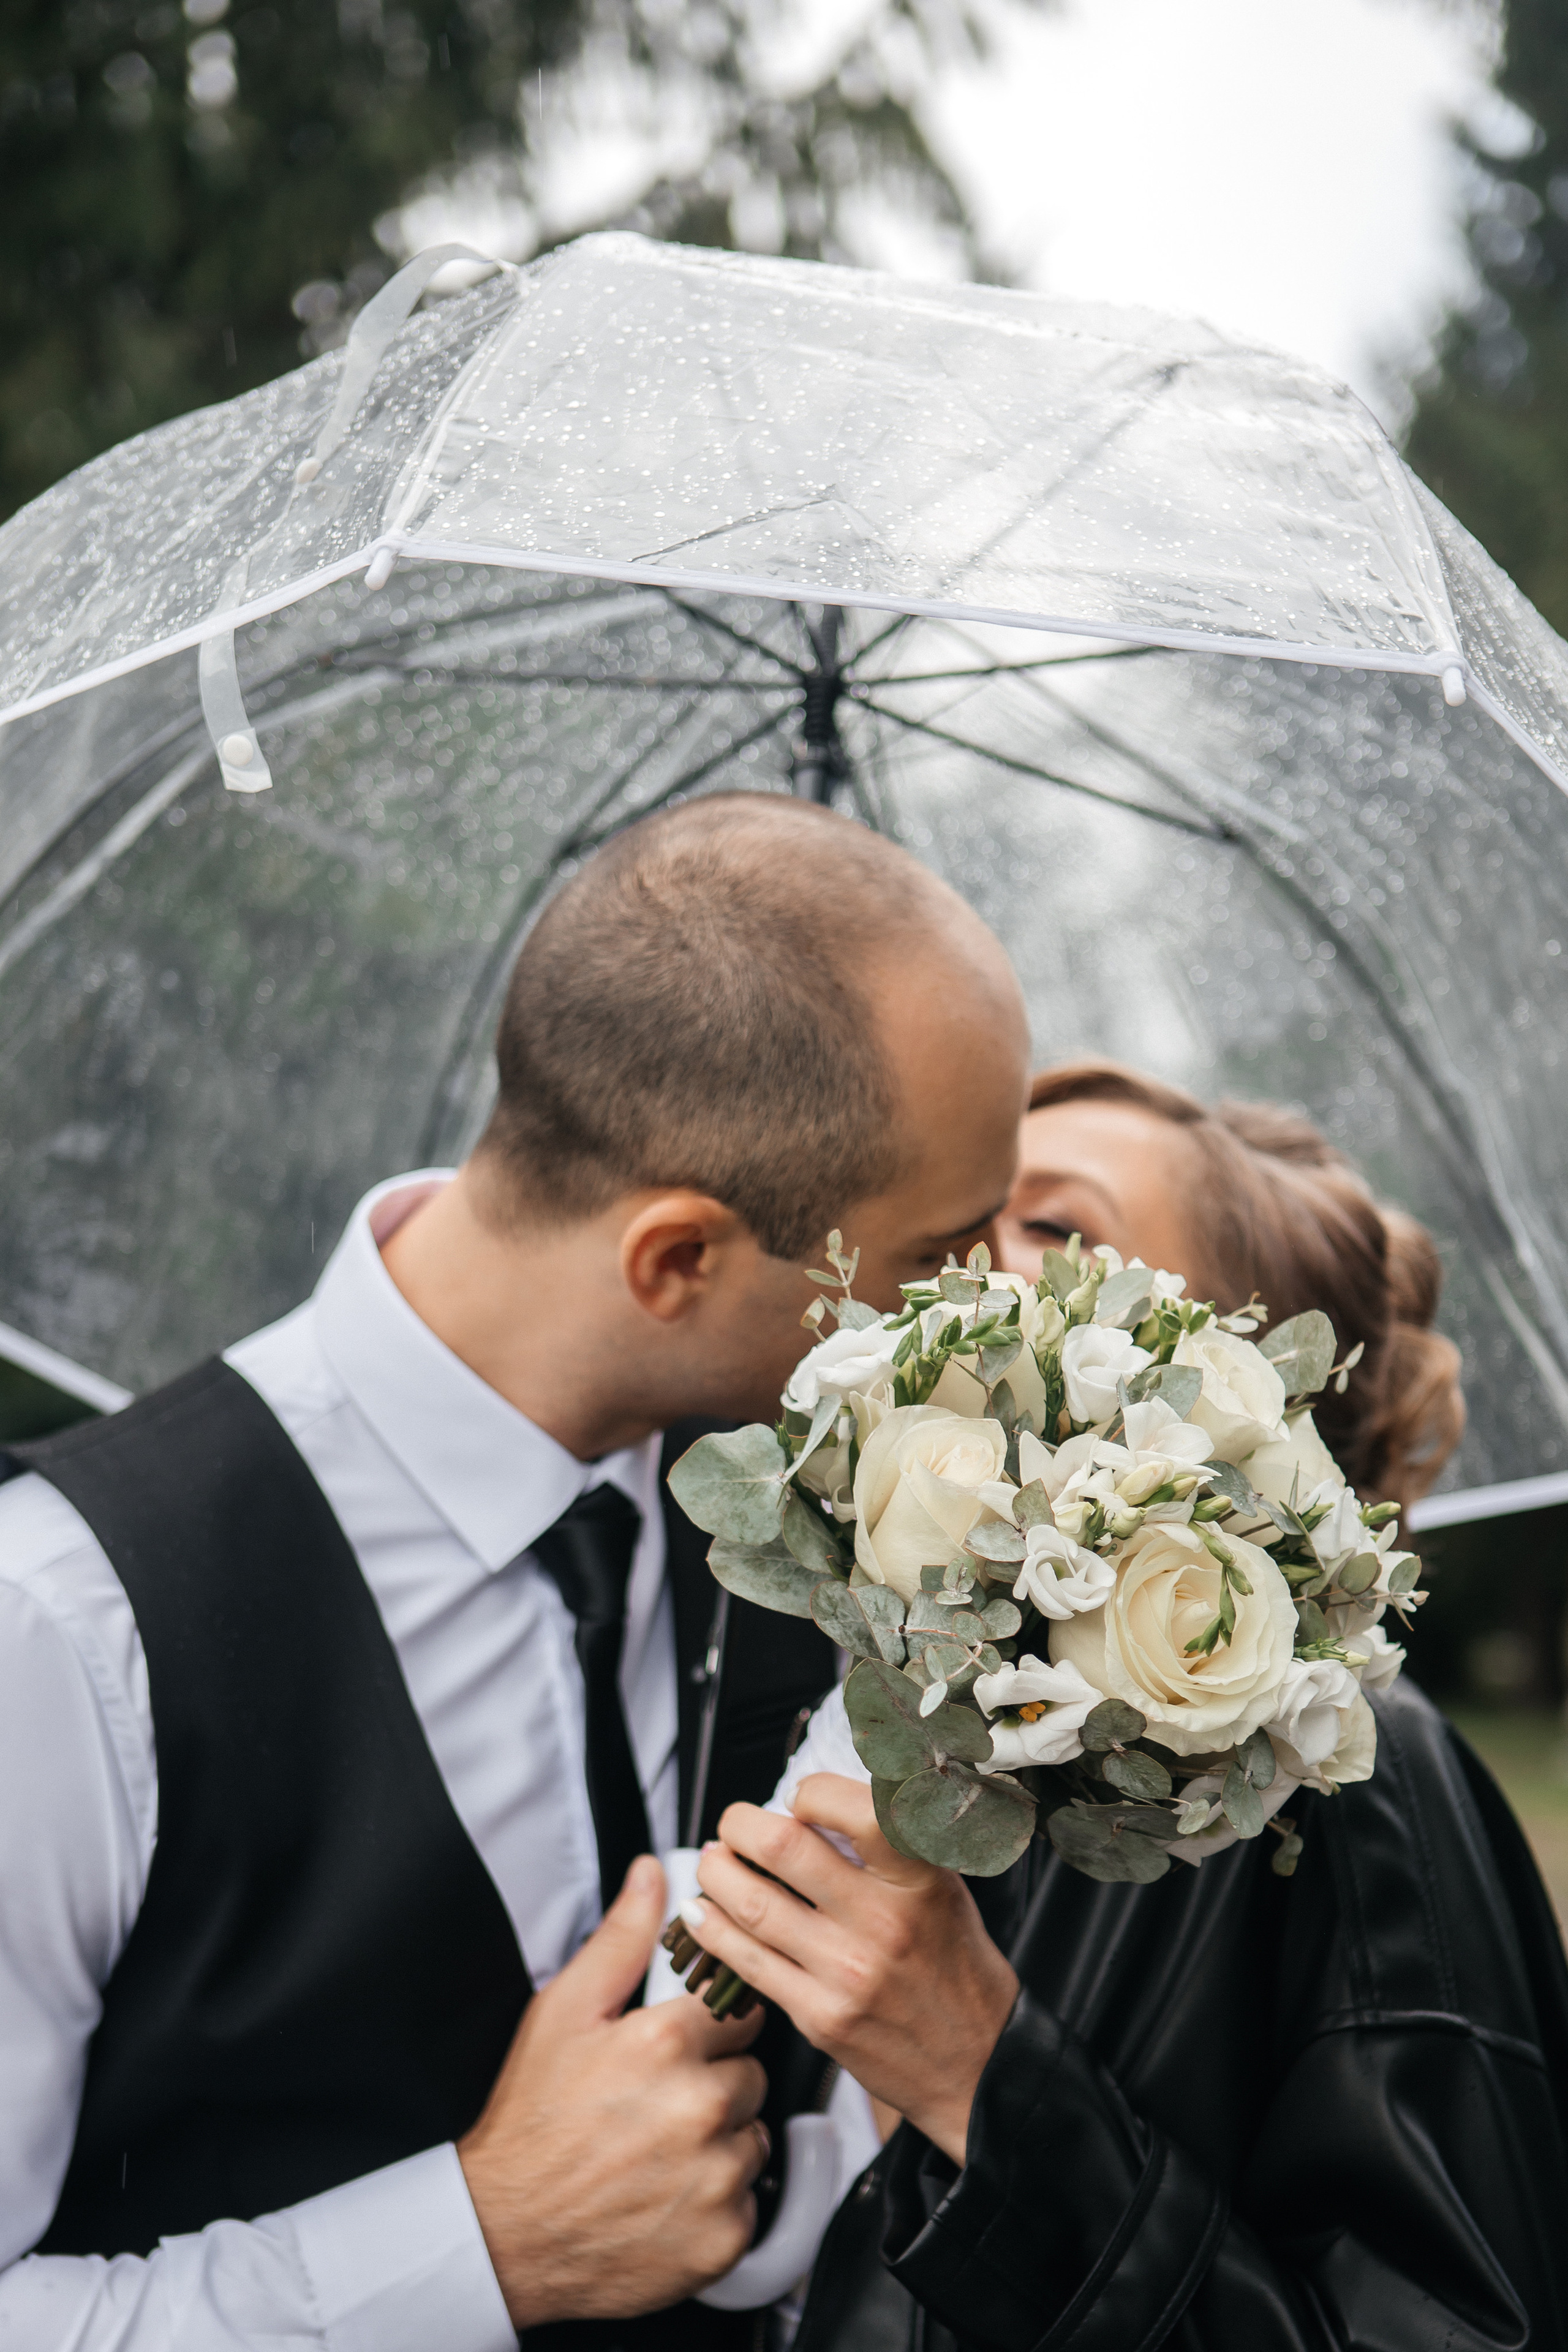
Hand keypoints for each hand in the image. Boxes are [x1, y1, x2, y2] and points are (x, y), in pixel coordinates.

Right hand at [458, 1855, 769, 2326]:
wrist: (505, 2234)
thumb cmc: (531, 2120)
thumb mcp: (564, 2012)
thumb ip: (621, 1938)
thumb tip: (653, 1873)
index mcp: (668, 2042)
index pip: (739, 2013)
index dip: (708, 2030)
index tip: (679, 2050)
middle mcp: (700, 2107)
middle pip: (750, 2076)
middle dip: (713, 2085)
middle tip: (657, 2105)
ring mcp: (715, 2177)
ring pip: (753, 2137)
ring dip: (720, 2144)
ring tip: (658, 2152)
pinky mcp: (723, 2239)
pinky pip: (749, 2202)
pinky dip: (717, 2203)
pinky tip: (667, 2197)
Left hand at [689, 1776, 1017, 2165]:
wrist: (978, 2066)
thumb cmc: (957, 1969)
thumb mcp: (943, 1889)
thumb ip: (888, 1849)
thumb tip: (817, 1809)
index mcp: (920, 1878)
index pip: (852, 1808)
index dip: (809, 1791)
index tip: (797, 1797)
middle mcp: (882, 1921)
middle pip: (783, 1848)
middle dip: (740, 1825)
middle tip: (734, 1823)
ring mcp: (846, 1973)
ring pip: (753, 1905)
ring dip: (717, 1873)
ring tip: (713, 1861)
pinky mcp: (819, 2017)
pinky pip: (749, 1963)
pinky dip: (714, 1930)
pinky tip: (702, 1913)